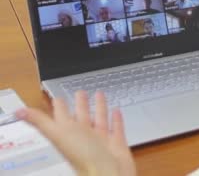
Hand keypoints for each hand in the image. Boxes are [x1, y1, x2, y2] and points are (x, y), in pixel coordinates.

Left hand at [15, 91, 135, 175]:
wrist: (106, 172)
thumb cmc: (82, 157)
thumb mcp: (58, 134)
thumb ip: (40, 121)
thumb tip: (20, 112)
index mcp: (69, 133)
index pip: (62, 116)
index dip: (59, 106)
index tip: (58, 97)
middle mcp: (84, 137)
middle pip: (81, 117)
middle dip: (80, 104)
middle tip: (80, 92)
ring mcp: (100, 141)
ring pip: (100, 120)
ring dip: (100, 107)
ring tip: (100, 95)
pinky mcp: (116, 144)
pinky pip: (116, 129)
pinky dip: (117, 120)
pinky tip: (116, 111)